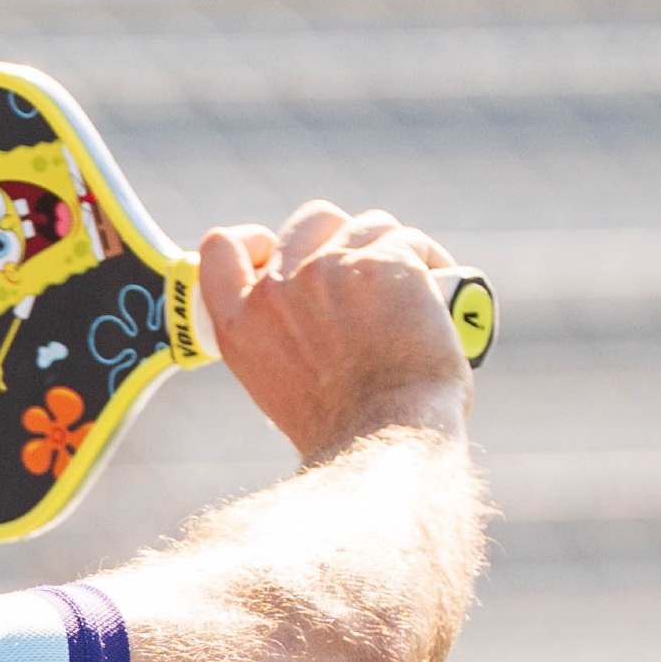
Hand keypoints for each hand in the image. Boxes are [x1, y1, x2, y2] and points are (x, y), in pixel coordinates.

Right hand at [198, 203, 472, 462]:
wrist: (385, 440)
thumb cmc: (344, 430)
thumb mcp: (279, 385)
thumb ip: (279, 336)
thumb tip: (312, 314)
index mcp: (242, 325)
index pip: (222, 249)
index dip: (253, 240)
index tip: (276, 251)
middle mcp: (277, 290)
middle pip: (311, 222)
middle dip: (341, 237)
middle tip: (367, 278)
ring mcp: (329, 269)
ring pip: (368, 226)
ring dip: (390, 250)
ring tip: (412, 293)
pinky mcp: (384, 260)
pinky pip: (409, 239)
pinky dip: (428, 261)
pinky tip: (438, 290)